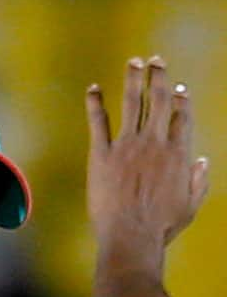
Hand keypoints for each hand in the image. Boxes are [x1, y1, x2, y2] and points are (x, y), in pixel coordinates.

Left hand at [86, 56, 208, 248]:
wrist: (130, 236)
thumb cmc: (161, 227)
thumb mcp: (190, 205)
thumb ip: (199, 181)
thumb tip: (203, 161)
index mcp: (177, 153)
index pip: (182, 116)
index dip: (181, 99)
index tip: (179, 88)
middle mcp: (154, 143)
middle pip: (158, 100)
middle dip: (158, 77)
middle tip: (156, 61)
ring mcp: (126, 146)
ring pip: (131, 103)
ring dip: (133, 79)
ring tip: (134, 61)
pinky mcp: (101, 155)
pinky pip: (97, 123)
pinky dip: (95, 103)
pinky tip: (93, 89)